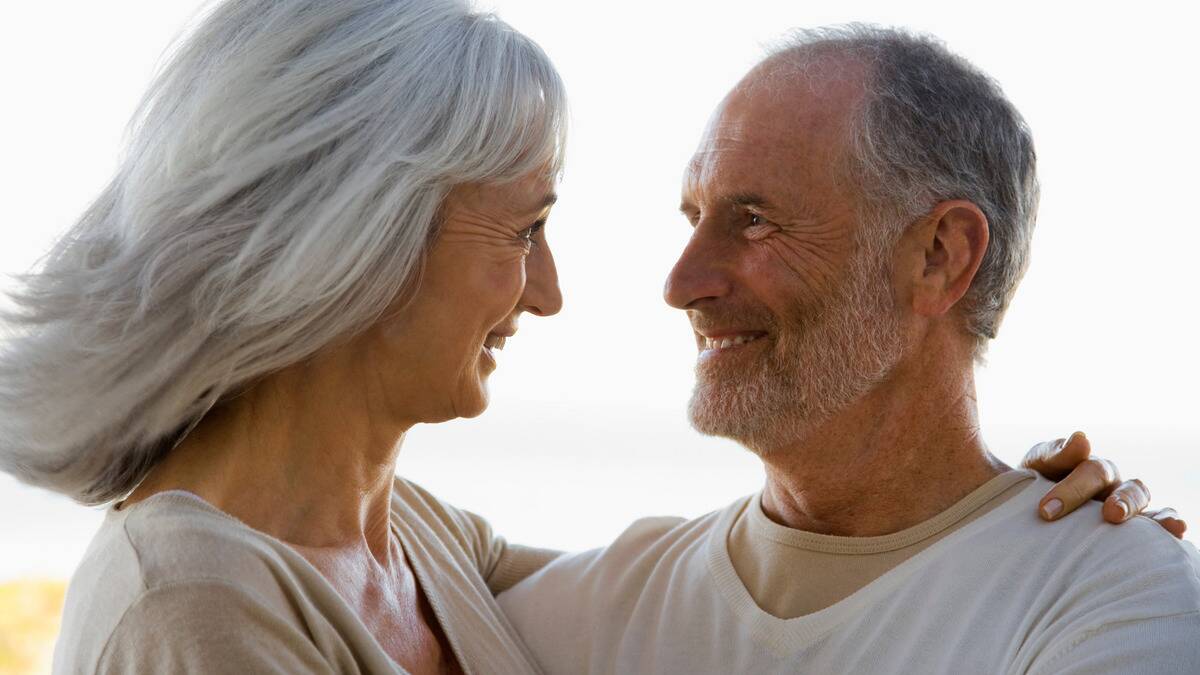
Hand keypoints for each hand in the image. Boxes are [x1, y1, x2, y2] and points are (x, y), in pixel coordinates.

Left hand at [1022, 431, 1185, 539]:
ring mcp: (1122, 501)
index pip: (1088, 469)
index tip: (1046, 510)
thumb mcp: (1037, 468)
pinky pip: (1155, 522)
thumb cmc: (1032, 486)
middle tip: (1106, 514)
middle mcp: (1108, 481)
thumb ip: (1056, 454)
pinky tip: (1177, 529)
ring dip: (1136, 508)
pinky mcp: (1132, 525)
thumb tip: (1082, 438)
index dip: (1072, 490)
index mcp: (1085, 465)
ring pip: (1138, 497)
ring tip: (1128, 521)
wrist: (1030, 510)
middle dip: (1114, 500)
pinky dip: (1167, 522)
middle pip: (1118, 483)